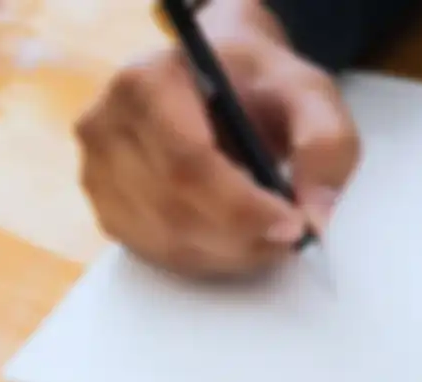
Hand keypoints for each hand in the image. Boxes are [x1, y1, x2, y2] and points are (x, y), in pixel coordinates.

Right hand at [76, 0, 355, 276]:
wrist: (218, 83)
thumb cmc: (256, 85)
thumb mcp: (307, 93)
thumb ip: (324, 144)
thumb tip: (317, 217)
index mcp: (147, 81)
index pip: (187, 162)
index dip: (241, 206)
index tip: (292, 225)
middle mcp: (106, 125)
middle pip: (173, 207)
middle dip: (240, 236)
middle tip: (288, 239)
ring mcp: (97, 171)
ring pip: (164, 240)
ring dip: (226, 254)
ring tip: (267, 239)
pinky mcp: (105, 209)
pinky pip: (154, 253)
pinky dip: (203, 259)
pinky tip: (234, 241)